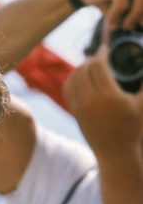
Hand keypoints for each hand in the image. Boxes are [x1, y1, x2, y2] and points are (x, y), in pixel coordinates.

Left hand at [63, 45, 142, 160]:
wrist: (115, 154)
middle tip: (101, 56)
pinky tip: (81, 77)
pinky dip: (73, 79)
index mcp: (109, 96)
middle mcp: (91, 101)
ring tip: (91, 65)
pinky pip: (68, 89)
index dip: (101, 53)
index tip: (106, 49)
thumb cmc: (133, 128)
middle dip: (92, 59)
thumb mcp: (142, 103)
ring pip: (73, 78)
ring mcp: (80, 107)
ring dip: (81, 68)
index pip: (97, 65)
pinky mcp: (75, 113)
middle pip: (85, 69)